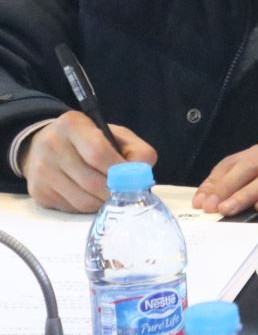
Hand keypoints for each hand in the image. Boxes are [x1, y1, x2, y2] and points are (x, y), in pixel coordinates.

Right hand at [20, 113, 157, 212]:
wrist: (43, 144)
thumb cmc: (89, 139)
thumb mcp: (115, 134)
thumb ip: (135, 150)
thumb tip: (142, 176)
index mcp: (72, 125)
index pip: (98, 153)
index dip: (120, 171)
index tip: (134, 180)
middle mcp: (52, 146)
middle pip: (91, 181)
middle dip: (115, 192)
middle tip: (128, 194)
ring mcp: (42, 171)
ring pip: (83, 201)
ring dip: (104, 203)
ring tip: (112, 196)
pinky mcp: (39, 192)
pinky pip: (72, 208)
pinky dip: (89, 208)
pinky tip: (93, 197)